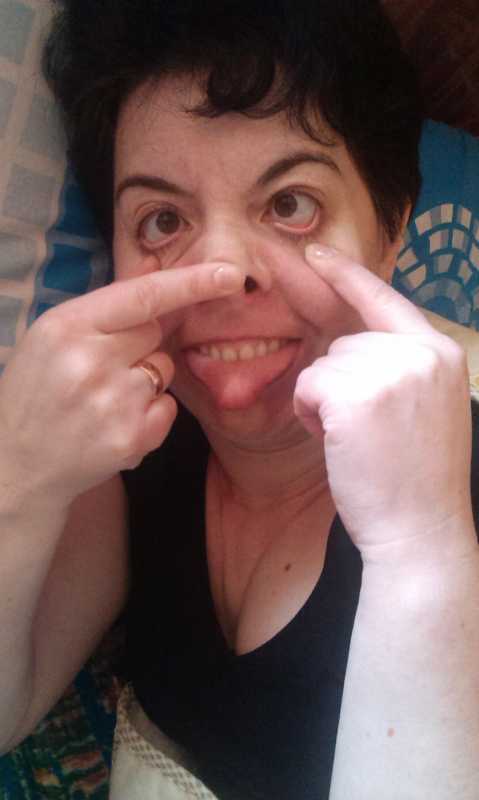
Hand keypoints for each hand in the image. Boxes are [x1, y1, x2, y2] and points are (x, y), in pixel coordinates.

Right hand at [0, 260, 243, 504]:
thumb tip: (157, 274)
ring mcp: (114, 402)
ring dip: (144, 382)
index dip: (191, 282)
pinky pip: (167, 408)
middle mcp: (91, 361)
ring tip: (101, 402)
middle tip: (99, 370)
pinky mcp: (132, 437)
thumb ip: (104, 310)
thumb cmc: (37, 393)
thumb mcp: (52, 337)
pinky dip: (149, 415)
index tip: (230, 273)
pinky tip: (112, 425)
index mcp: (66, 326)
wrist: (16, 464)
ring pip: (164, 371)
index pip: (143, 296)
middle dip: (139, 345)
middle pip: (155, 333)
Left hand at [294, 245, 473, 562]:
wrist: (421, 530)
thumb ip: (401, 366)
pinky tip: (336, 442)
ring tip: (356, 440)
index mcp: (441, 352)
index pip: (386, 299)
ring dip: (326, 401)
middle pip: (346, 345)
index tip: (315, 252)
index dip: (347, 275)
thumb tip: (352, 344)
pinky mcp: (356, 396)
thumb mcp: (427, 406)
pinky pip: (309, 386)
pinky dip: (311, 414)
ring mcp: (390, 371)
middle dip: (340, 384)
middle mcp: (420, 352)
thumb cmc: (416, 476)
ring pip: (324, 366)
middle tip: (365, 431)